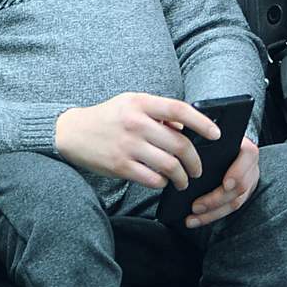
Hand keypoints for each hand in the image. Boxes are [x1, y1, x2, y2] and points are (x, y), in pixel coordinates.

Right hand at [53, 93, 215, 189]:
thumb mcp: (131, 104)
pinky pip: (152, 179)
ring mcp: (127, 146)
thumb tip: (187, 127)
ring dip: (182, 177)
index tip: (216, 135)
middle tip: (198, 169)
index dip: (202, 123)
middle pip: (180, 144)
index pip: (180, 110)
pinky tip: (163, 182)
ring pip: (170, 165)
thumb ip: (159, 113)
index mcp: (140, 103)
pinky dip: (163, 183)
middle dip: (195, 161)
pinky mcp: (119, 165)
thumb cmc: (107, 117)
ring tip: (184, 181)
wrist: (71, 132)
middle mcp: (135, 123)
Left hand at [181, 134, 258, 227]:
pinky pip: (228, 209)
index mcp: (243, 146)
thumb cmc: (209, 138)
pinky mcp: (239, 196)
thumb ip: (194, 132)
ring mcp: (247, 182)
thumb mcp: (206, 133)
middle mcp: (249, 166)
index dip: (238, 172)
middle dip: (217, 199)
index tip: (226, 184)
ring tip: (190, 218)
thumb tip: (174, 127)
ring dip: (212, 213)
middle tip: (195, 206)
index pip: (248, 156)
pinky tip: (194, 220)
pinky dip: (211, 216)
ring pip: (235, 202)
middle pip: (241, 187)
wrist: (221, 147)